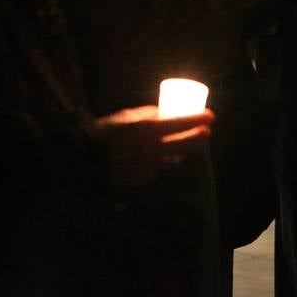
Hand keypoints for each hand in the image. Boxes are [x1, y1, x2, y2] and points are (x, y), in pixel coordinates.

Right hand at [92, 105, 214, 186]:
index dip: (196, 119)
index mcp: (144, 129)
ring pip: (173, 161)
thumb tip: (169, 114)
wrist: (85, 159)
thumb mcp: (126, 116)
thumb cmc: (106, 132)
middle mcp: (148, 150)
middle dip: (197, 139)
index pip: (177, 123)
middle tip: (207, 133)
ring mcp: (146, 167)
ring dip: (182, 154)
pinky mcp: (142, 182)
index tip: (211, 116)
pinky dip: (165, 165)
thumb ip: (148, 116)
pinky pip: (160, 171)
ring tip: (190, 145)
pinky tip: (167, 159)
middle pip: (182, 146)